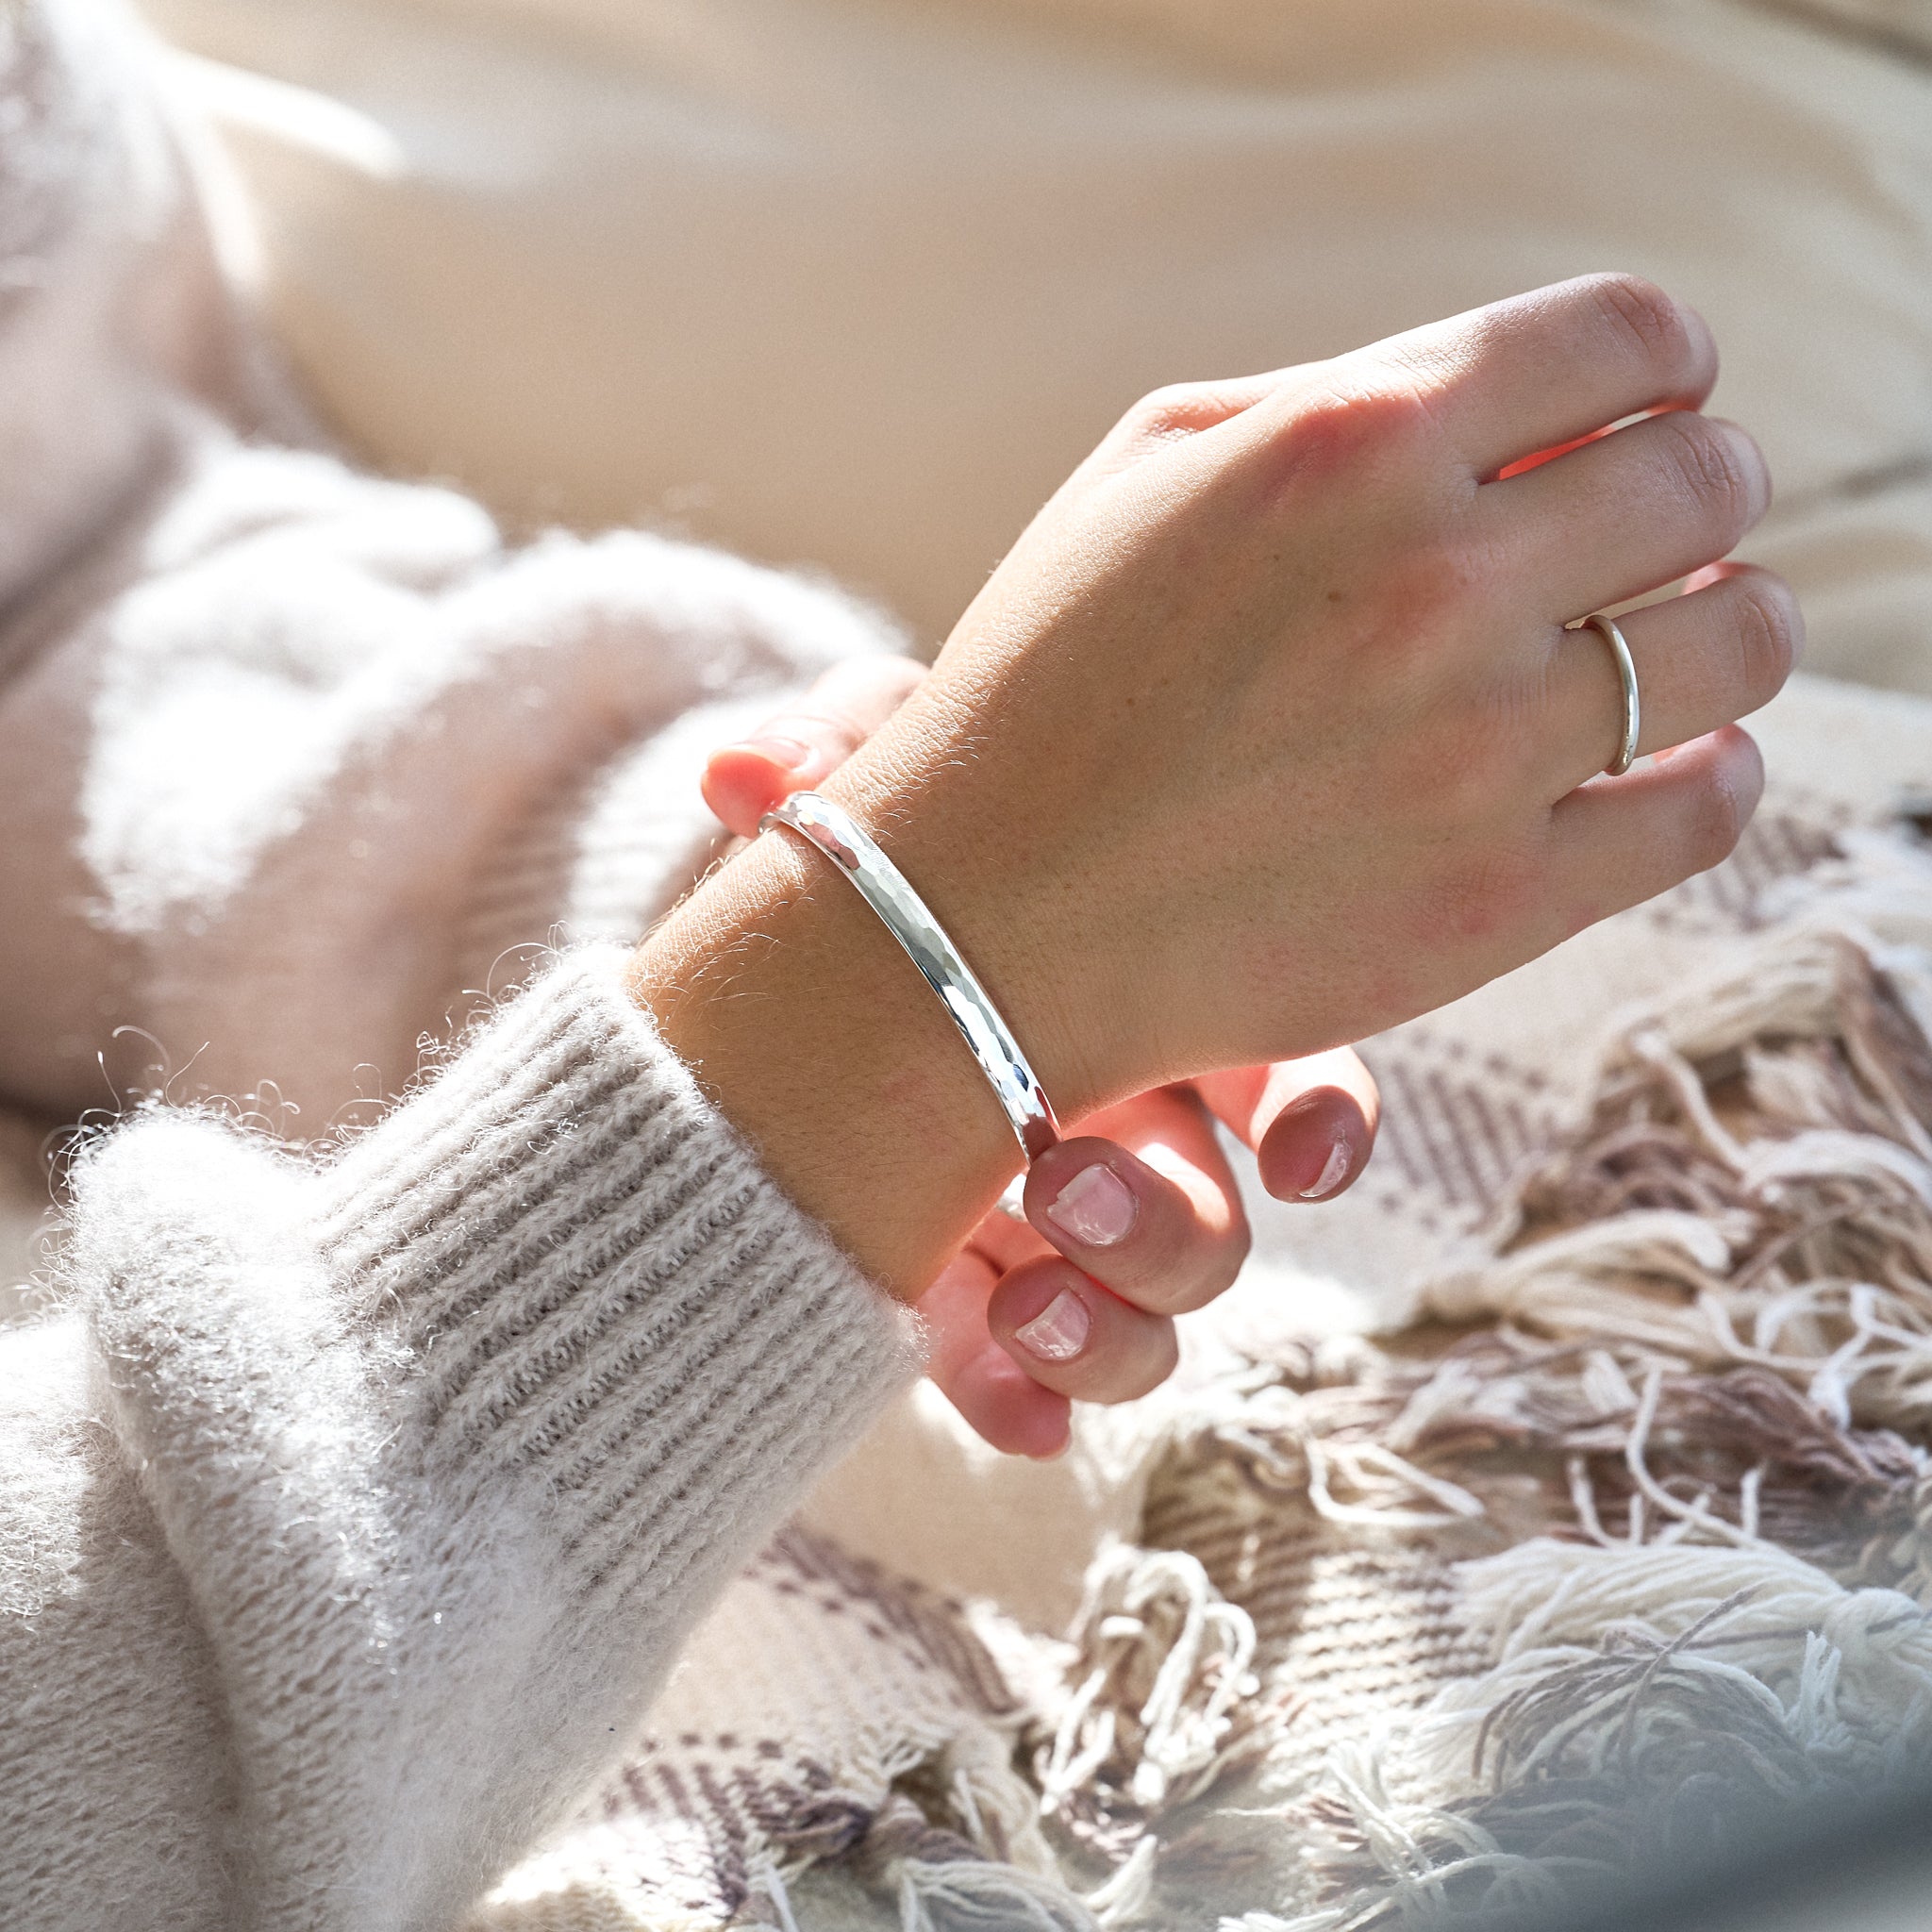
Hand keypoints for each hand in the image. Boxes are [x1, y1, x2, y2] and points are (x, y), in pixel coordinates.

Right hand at [637, 275, 1794, 1315]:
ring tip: (1672, 642)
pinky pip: (1708, 807)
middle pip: (1704, 481)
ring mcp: (1477, 749)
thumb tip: (1527, 401)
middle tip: (1659, 527)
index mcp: (1350, 442)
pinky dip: (1712, 772)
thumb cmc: (1055, 679)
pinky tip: (1664, 761)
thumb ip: (1343, 397)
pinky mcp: (1497, 899)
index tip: (1654, 401)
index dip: (1663, 361)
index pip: (1626, 337)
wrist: (984, 913)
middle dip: (1698, 487)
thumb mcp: (1153, 469)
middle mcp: (1433, 580)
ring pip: (1739, 641)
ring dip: (1725, 623)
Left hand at [702, 659, 1379, 1455]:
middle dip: (1167, 1229)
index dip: (1319, 1122)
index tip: (1299, 1161)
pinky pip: (1027, 1383)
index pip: (1286, 1068)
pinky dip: (1030, 1401)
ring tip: (1025, 1300)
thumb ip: (848, 752)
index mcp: (1144, 1007)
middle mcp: (1121, 1132)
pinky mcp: (963, 1304)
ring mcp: (1044, 1234)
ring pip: (1145, 1320)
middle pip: (1214, 1221)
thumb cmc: (861, 872)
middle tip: (1064, 1184)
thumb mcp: (868, 801)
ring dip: (1110, 1329)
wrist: (762, 985)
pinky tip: (1014, 1409)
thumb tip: (742, 766)